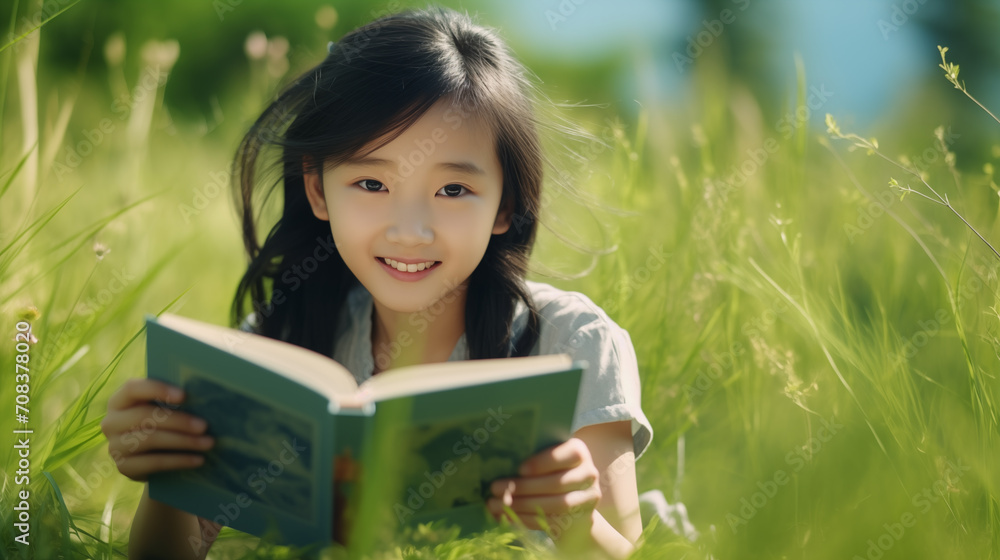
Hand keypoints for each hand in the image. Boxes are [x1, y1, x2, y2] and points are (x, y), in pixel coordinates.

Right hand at [101, 378, 214, 481]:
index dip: (157, 390)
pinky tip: (199, 459)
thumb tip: (202, 394)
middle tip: (204, 426)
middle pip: (144, 416)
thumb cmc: (162, 424)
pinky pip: (154, 463)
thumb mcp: (163, 409)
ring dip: (183, 441)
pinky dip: (180, 460)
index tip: (184, 395)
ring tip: (208, 443)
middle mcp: (111, 422)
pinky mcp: (124, 467)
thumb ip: (173, 400)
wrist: (151, 459)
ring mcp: (115, 446)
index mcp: (119, 400)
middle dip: (178, 420)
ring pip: (150, 439)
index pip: (132, 389)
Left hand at [486, 438, 600, 537]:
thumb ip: (531, 459)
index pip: (568, 454)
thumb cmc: (550, 475)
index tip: (520, 469)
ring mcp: (588, 498)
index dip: (544, 462)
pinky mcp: (581, 520)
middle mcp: (588, 473)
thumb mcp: (545, 463)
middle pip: (557, 483)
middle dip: (523, 487)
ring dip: (522, 505)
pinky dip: (527, 520)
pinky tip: (506, 517)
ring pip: (556, 504)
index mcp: (578, 452)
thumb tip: (498, 460)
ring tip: (496, 505)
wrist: (573, 507)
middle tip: (495, 488)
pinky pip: (553, 521)